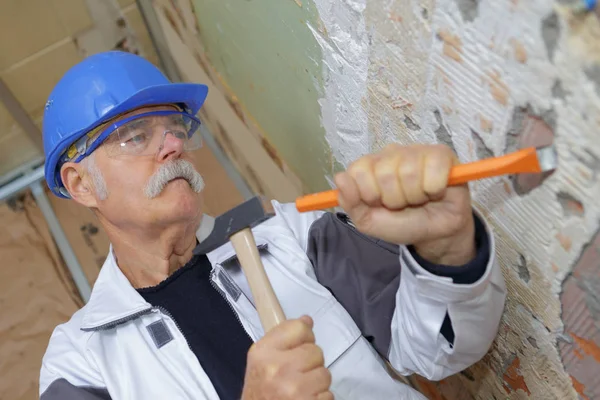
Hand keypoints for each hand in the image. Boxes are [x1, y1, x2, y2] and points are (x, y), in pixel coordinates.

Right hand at [241, 316, 332, 399]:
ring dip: (317, 383)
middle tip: (296, 375)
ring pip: (325, 374)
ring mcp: (294, 389)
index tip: (298, 347)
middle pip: (316, 351)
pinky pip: (329, 394)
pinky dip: (320, 399)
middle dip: (311, 363)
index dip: (304, 337)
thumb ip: (282, 338)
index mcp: (263, 352)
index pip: (299, 328)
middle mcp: (277, 368)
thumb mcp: (261, 361)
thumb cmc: (260, 392)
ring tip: (300, 390)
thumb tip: (306, 321)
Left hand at [334, 143, 475, 265]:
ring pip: (409, 172)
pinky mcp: (441, 154)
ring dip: (415, 196)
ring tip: (420, 200)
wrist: (435, 233)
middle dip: (395, 199)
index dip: (369, 194)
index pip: (358, 171)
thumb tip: (339, 178)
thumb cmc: (402, 223)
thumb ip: (351, 203)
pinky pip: (434, 169)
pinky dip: (434, 189)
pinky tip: (435, 192)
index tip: (379, 204)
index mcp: (370, 166)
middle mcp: (391, 154)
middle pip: (384, 173)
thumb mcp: (369, 221)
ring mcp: (415, 151)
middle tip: (403, 204)